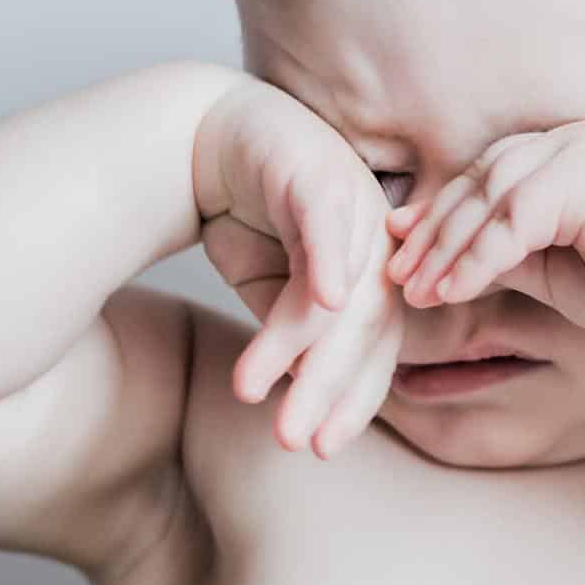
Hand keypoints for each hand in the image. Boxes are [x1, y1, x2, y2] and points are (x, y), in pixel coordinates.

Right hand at [193, 76, 403, 456]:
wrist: (206, 136)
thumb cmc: (250, 214)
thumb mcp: (272, 288)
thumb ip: (295, 335)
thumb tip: (303, 394)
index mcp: (377, 270)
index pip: (378, 347)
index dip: (353, 399)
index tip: (323, 449)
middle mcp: (379, 240)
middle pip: (367, 327)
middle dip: (327, 388)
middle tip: (296, 442)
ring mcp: (356, 203)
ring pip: (342, 290)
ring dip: (300, 344)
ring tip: (250, 388)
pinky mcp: (321, 175)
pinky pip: (327, 225)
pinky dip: (327, 264)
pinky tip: (322, 304)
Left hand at [384, 120, 584, 337]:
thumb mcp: (563, 271)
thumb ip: (513, 255)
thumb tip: (453, 264)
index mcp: (577, 149)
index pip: (495, 172)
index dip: (447, 210)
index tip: (408, 246)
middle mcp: (574, 140)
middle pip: (481, 178)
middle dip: (434, 228)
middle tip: (395, 271)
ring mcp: (578, 151)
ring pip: (487, 198)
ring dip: (445, 247)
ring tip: (414, 290)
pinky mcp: (580, 179)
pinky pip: (508, 223)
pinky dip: (474, 260)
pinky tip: (448, 293)